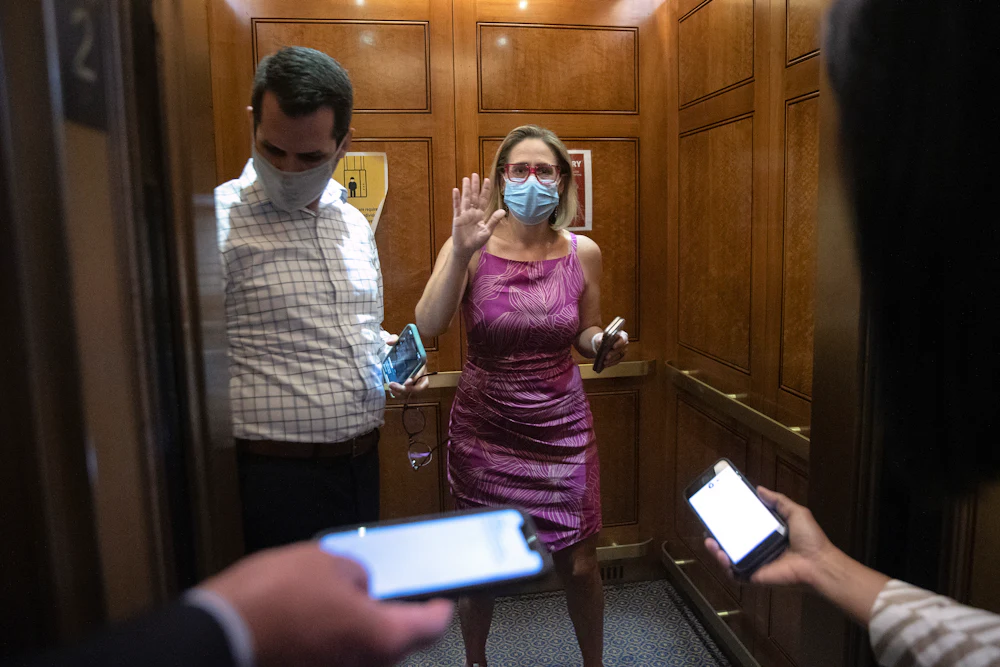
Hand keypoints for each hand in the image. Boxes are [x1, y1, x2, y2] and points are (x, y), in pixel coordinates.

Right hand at [201, 543, 453, 666]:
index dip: (439, 606)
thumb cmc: (275, 598)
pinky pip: (335, 656)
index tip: (442, 597)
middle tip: (382, 590)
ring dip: (358, 628)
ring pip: (363, 652)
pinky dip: (331, 639)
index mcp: (384, 637)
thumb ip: (356, 574)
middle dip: (391, 616)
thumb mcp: (327, 562)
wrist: (217, 636)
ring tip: (338, 597)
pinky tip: (312, 616)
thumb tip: (359, 584)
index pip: (433, 625)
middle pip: (396, 642)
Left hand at [383, 334, 431, 397]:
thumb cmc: (405, 345)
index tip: (406, 382)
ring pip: (414, 392)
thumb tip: (389, 342)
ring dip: (403, 394)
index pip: (422, 373)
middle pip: (420, 387)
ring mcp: (417, 380)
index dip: (415, 379)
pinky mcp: (410, 384)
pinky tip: (392, 391)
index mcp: (422, 362)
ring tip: (392, 390)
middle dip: (408, 390)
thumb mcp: (400, 340)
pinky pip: (408, 393)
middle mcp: (422, 373)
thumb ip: (394, 338)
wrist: (407, 349)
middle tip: (394, 387)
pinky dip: (401, 394)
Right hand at [451, 173, 505, 261]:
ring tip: (466, 179)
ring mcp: (464, 214)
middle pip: (474, 196)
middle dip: (475, 185)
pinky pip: (456, 206)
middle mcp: (472, 212)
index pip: (483, 199)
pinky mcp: (457, 218)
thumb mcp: (487, 231)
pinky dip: (456, 198)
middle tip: (475, 174)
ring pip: (465, 199)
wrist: (466, 249)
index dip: (485, 190)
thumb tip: (503, 211)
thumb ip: (493, 220)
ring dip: (466, 189)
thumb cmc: (476, 241)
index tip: (487, 180)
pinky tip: (455, 190)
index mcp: (480, 214)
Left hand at [593, 330, 628, 367]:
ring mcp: (624, 351)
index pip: (623, 339)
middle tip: (606, 357)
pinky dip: (611, 363)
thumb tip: (599, 341)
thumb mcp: (599, 338)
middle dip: (613, 353)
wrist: (601, 345)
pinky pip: (618, 361)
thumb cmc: (602, 339)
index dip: (619, 343)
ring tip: (604, 362)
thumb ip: (599, 339)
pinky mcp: (621, 358)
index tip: (613, 347)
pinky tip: (606, 364)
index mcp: (622, 335)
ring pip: (620, 356)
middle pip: (621, 349)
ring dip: (612, 360)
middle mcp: (625, 343)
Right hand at [704, 486, 835, 586]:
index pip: (744, 526)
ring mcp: (755, 563)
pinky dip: (725, 566)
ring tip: (709, 541)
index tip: (719, 511)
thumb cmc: (810, 539)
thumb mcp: (796, 512)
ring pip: (729, 558)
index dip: (731, 520)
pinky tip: (721, 555)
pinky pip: (735, 574)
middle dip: (718, 536)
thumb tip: (759, 488)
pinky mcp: (754, 576)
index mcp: (767, 534)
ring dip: (716, 551)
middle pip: (733, 542)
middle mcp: (759, 549)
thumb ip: (778, 501)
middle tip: (708, 527)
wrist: (818, 563)